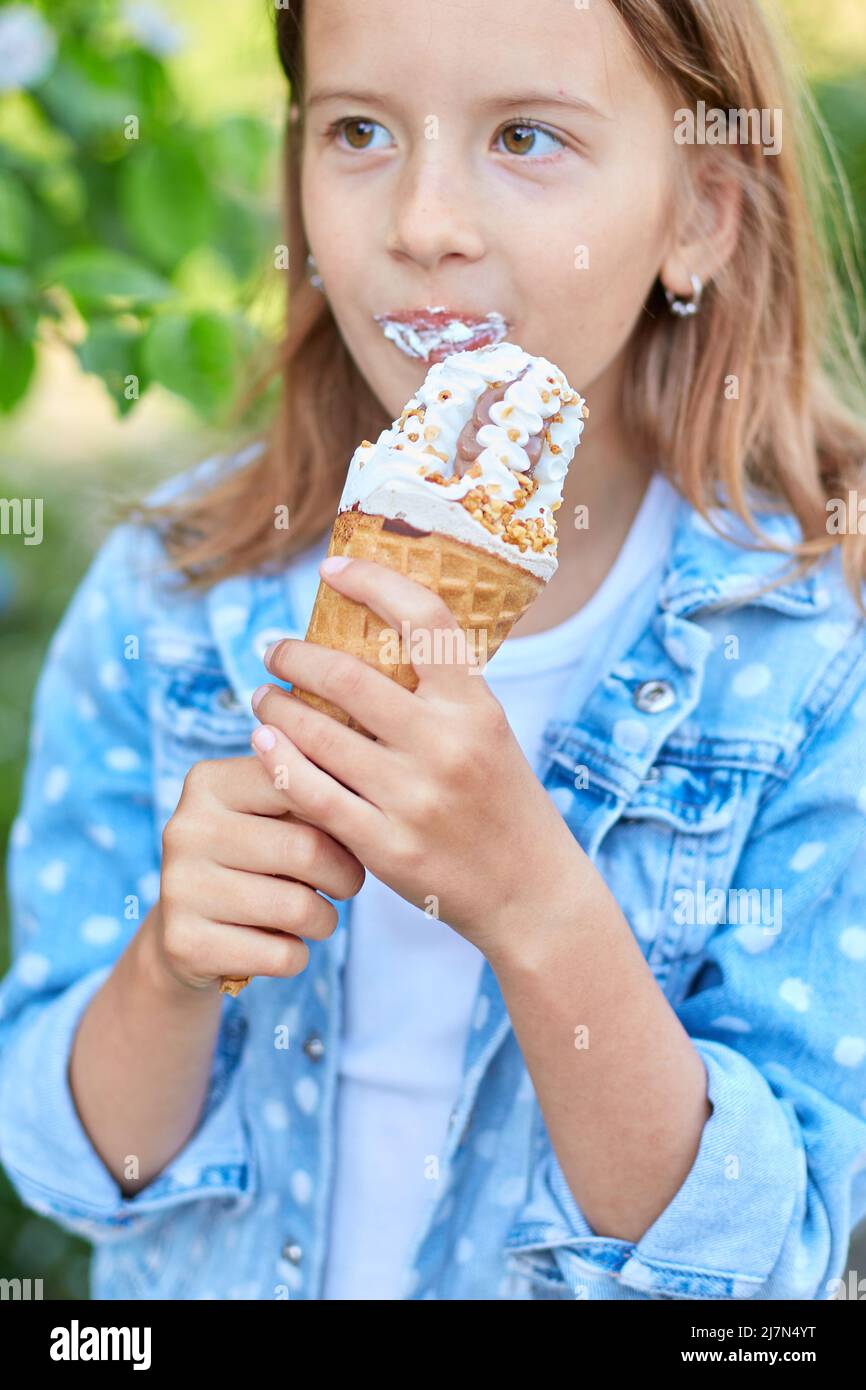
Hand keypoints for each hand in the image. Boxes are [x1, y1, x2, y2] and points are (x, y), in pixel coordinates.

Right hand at [155, 755, 364, 990]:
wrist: (190, 933)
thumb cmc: (255, 862)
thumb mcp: (275, 817)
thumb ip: (313, 791)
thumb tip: (364, 779)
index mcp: (210, 783)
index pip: (299, 785)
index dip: (342, 816)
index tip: (350, 833)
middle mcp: (186, 828)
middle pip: (306, 850)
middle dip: (345, 876)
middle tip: (347, 884)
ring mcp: (179, 887)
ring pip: (298, 908)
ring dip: (325, 920)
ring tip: (315, 916)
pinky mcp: (186, 944)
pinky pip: (281, 955)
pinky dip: (298, 956)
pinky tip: (281, 945)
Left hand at [249, 555, 585, 958]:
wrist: (531, 892)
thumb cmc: (501, 803)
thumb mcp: (489, 733)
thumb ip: (439, 692)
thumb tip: (369, 633)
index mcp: (476, 706)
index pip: (423, 617)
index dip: (371, 581)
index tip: (331, 570)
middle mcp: (447, 744)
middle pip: (348, 675)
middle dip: (295, 654)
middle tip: (273, 648)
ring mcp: (414, 797)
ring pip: (318, 734)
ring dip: (277, 706)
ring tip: (263, 694)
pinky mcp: (387, 846)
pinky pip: (312, 793)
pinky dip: (278, 760)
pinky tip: (262, 741)